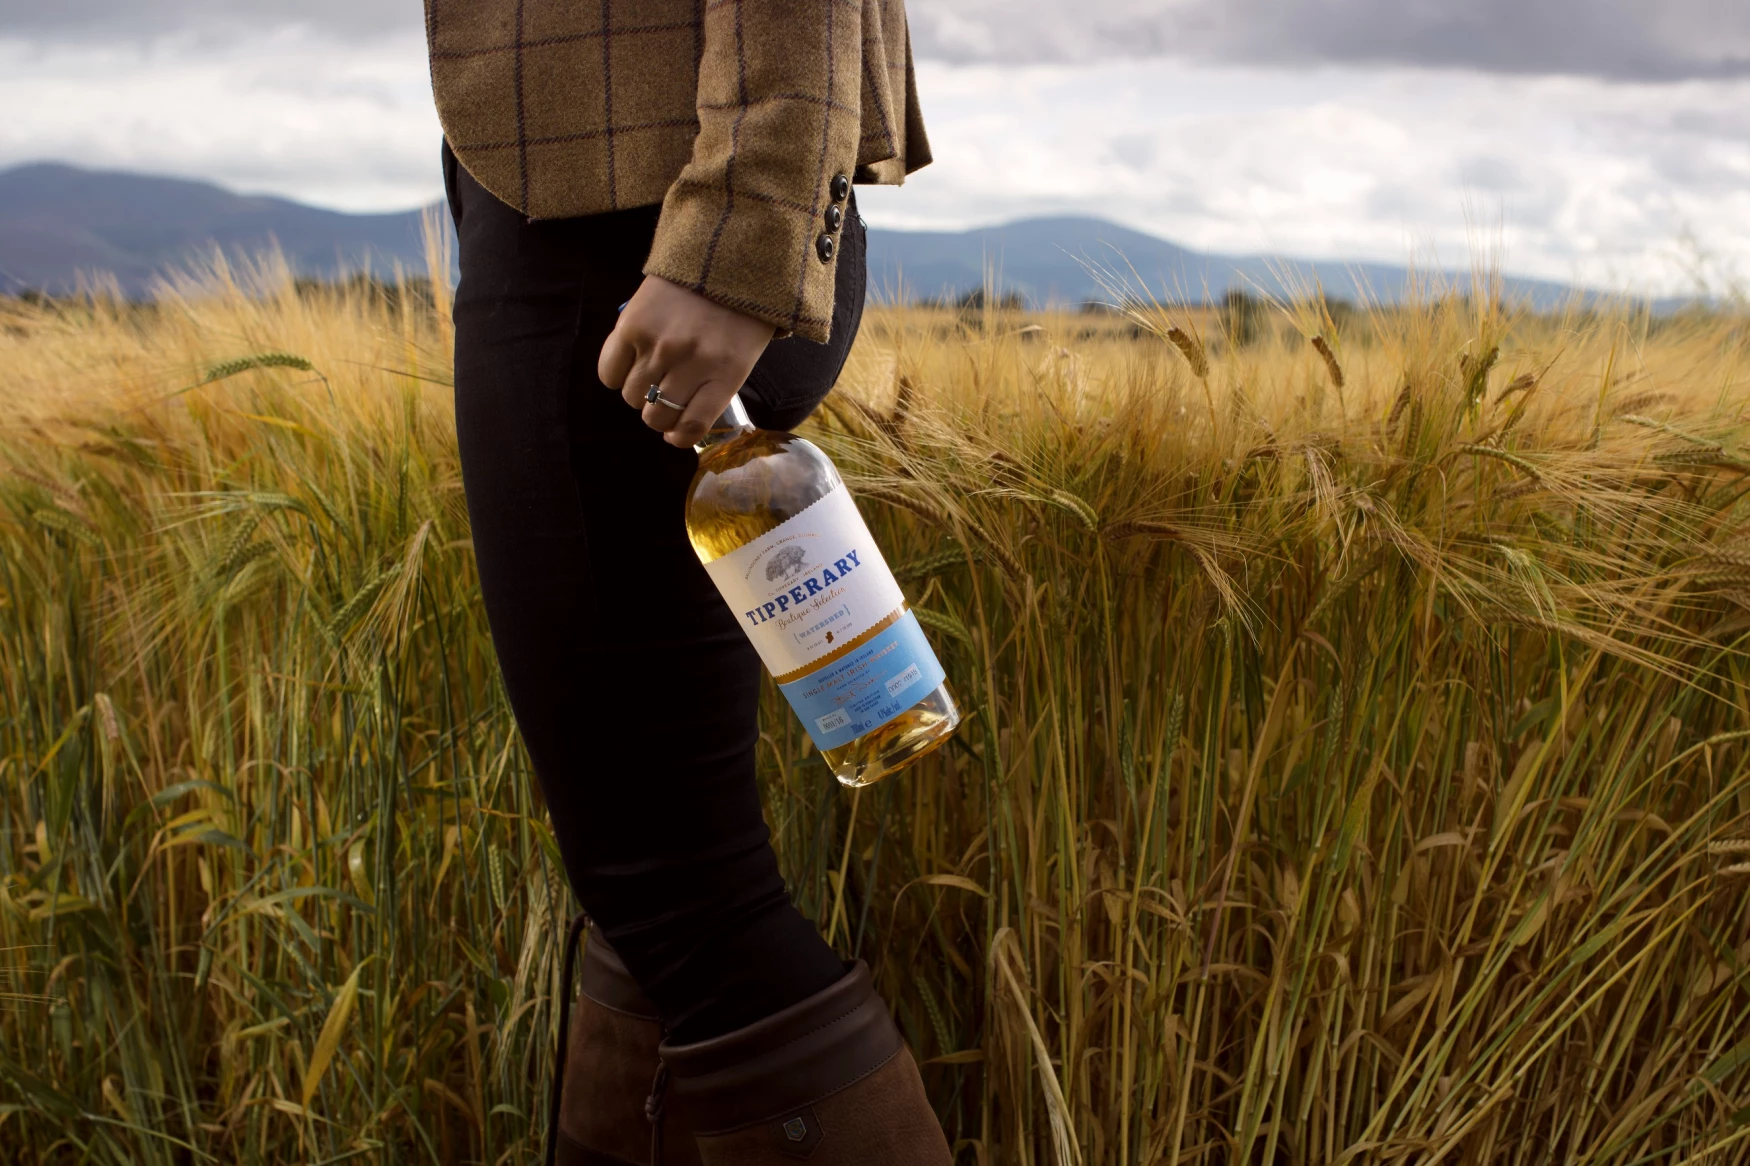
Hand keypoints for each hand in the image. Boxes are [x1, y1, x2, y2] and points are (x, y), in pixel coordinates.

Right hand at [598, 276, 775, 446]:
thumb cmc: (738, 308)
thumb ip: (715, 386)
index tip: (674, 433)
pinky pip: (609, 372)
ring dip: (636, 393)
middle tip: (660, 397)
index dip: (678, 437)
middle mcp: (692, 363)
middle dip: (656, 414)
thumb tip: (679, 419)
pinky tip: (626, 364)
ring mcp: (661, 344)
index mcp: (726, 373)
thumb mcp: (743, 353)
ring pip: (631, 396)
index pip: (692, 427)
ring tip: (646, 374)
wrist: (726, 251)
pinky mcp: (633, 324)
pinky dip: (614, 375)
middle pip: (656, 416)